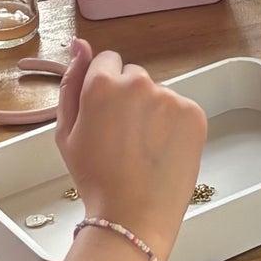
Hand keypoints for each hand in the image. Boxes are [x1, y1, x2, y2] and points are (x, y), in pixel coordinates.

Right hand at [54, 39, 207, 260]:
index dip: (104, 88)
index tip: (105, 113)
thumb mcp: (66, 131)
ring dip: (152, 112)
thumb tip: (80, 44)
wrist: (132, 216)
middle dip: (129, 98)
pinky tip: (162, 152)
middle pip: (134, 76)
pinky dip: (173, 126)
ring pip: (158, 94)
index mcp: (103, 83)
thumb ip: (71, 82)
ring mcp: (170, 97)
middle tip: (122, 137)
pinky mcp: (194, 113)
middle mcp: (139, 82)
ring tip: (143, 150)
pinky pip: (180, 109)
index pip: (107, 61)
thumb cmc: (94, 177)